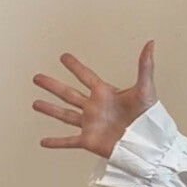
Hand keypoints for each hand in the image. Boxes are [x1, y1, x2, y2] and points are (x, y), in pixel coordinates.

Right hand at [32, 42, 157, 159]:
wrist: (149, 143)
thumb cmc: (149, 117)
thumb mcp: (146, 89)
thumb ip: (145, 66)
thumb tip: (150, 44)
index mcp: (105, 93)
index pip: (85, 76)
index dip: (75, 67)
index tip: (64, 57)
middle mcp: (95, 108)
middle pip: (68, 94)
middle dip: (52, 85)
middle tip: (38, 77)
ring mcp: (91, 124)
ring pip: (65, 115)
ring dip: (50, 109)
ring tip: (35, 104)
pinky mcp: (90, 140)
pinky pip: (69, 141)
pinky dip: (56, 142)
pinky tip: (44, 141)